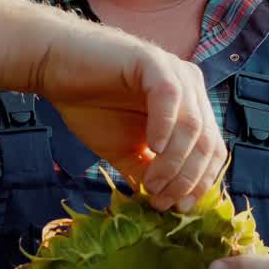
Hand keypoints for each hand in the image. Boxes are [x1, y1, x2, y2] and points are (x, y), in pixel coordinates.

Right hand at [32, 20, 226, 212]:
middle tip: (161, 201)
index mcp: (192, 107)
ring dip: (175, 162)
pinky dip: (165, 127)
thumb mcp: (126, 151)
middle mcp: (191, 87)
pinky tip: (152, 147)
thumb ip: (149, 172)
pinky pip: (170, 97)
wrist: (54, 69)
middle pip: (208, 142)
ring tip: (153, 183)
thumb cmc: (91, 106)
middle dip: (187, 179)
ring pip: (193, 125)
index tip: (177, 208)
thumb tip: (170, 204)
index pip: (213, 151)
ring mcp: (174, 71)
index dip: (200, 183)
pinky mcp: (152, 61)